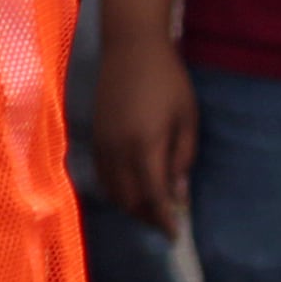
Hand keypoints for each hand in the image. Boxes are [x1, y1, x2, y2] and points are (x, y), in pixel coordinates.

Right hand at [91, 29, 200, 236]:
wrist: (130, 47)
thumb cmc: (168, 80)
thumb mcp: (187, 118)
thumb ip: (182, 157)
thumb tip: (178, 194)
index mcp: (145, 145)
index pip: (153, 196)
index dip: (164, 220)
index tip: (175, 235)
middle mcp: (118, 149)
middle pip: (128, 199)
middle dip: (147, 217)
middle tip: (166, 223)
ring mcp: (101, 143)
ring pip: (111, 189)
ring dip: (130, 206)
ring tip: (150, 210)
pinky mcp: (93, 136)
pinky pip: (101, 174)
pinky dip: (116, 189)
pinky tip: (131, 188)